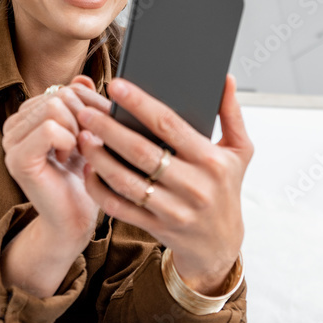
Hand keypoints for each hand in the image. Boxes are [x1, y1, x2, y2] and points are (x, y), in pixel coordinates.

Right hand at [1, 77, 108, 248]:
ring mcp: (11, 142)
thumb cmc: (82, 177)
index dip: (89, 108)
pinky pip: (48, 128)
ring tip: (76, 152)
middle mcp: (13, 125)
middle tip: (84, 147)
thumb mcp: (87, 134)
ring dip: (77, 132)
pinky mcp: (17, 159)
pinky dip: (68, 141)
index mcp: (27, 116)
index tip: (91, 134)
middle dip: (84, 120)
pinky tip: (67, 159)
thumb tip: (81, 78)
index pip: (64, 88)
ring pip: (54, 108)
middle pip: (59, 95)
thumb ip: (82, 104)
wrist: (75, 218)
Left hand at [74, 73, 253, 295]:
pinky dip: (100, 189)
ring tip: (83, 137)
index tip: (116, 86)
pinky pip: (120, 207)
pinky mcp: (156, 227)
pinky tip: (89, 170)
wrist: (220, 244)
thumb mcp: (239, 151)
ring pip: (126, 181)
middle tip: (86, 112)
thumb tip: (225, 77)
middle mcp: (193, 186)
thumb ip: (231, 113)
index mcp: (211, 160)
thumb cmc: (226, 188)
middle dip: (109, 129)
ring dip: (99, 158)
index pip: (169, 125)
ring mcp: (173, 210)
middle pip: (141, 152)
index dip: (139, 103)